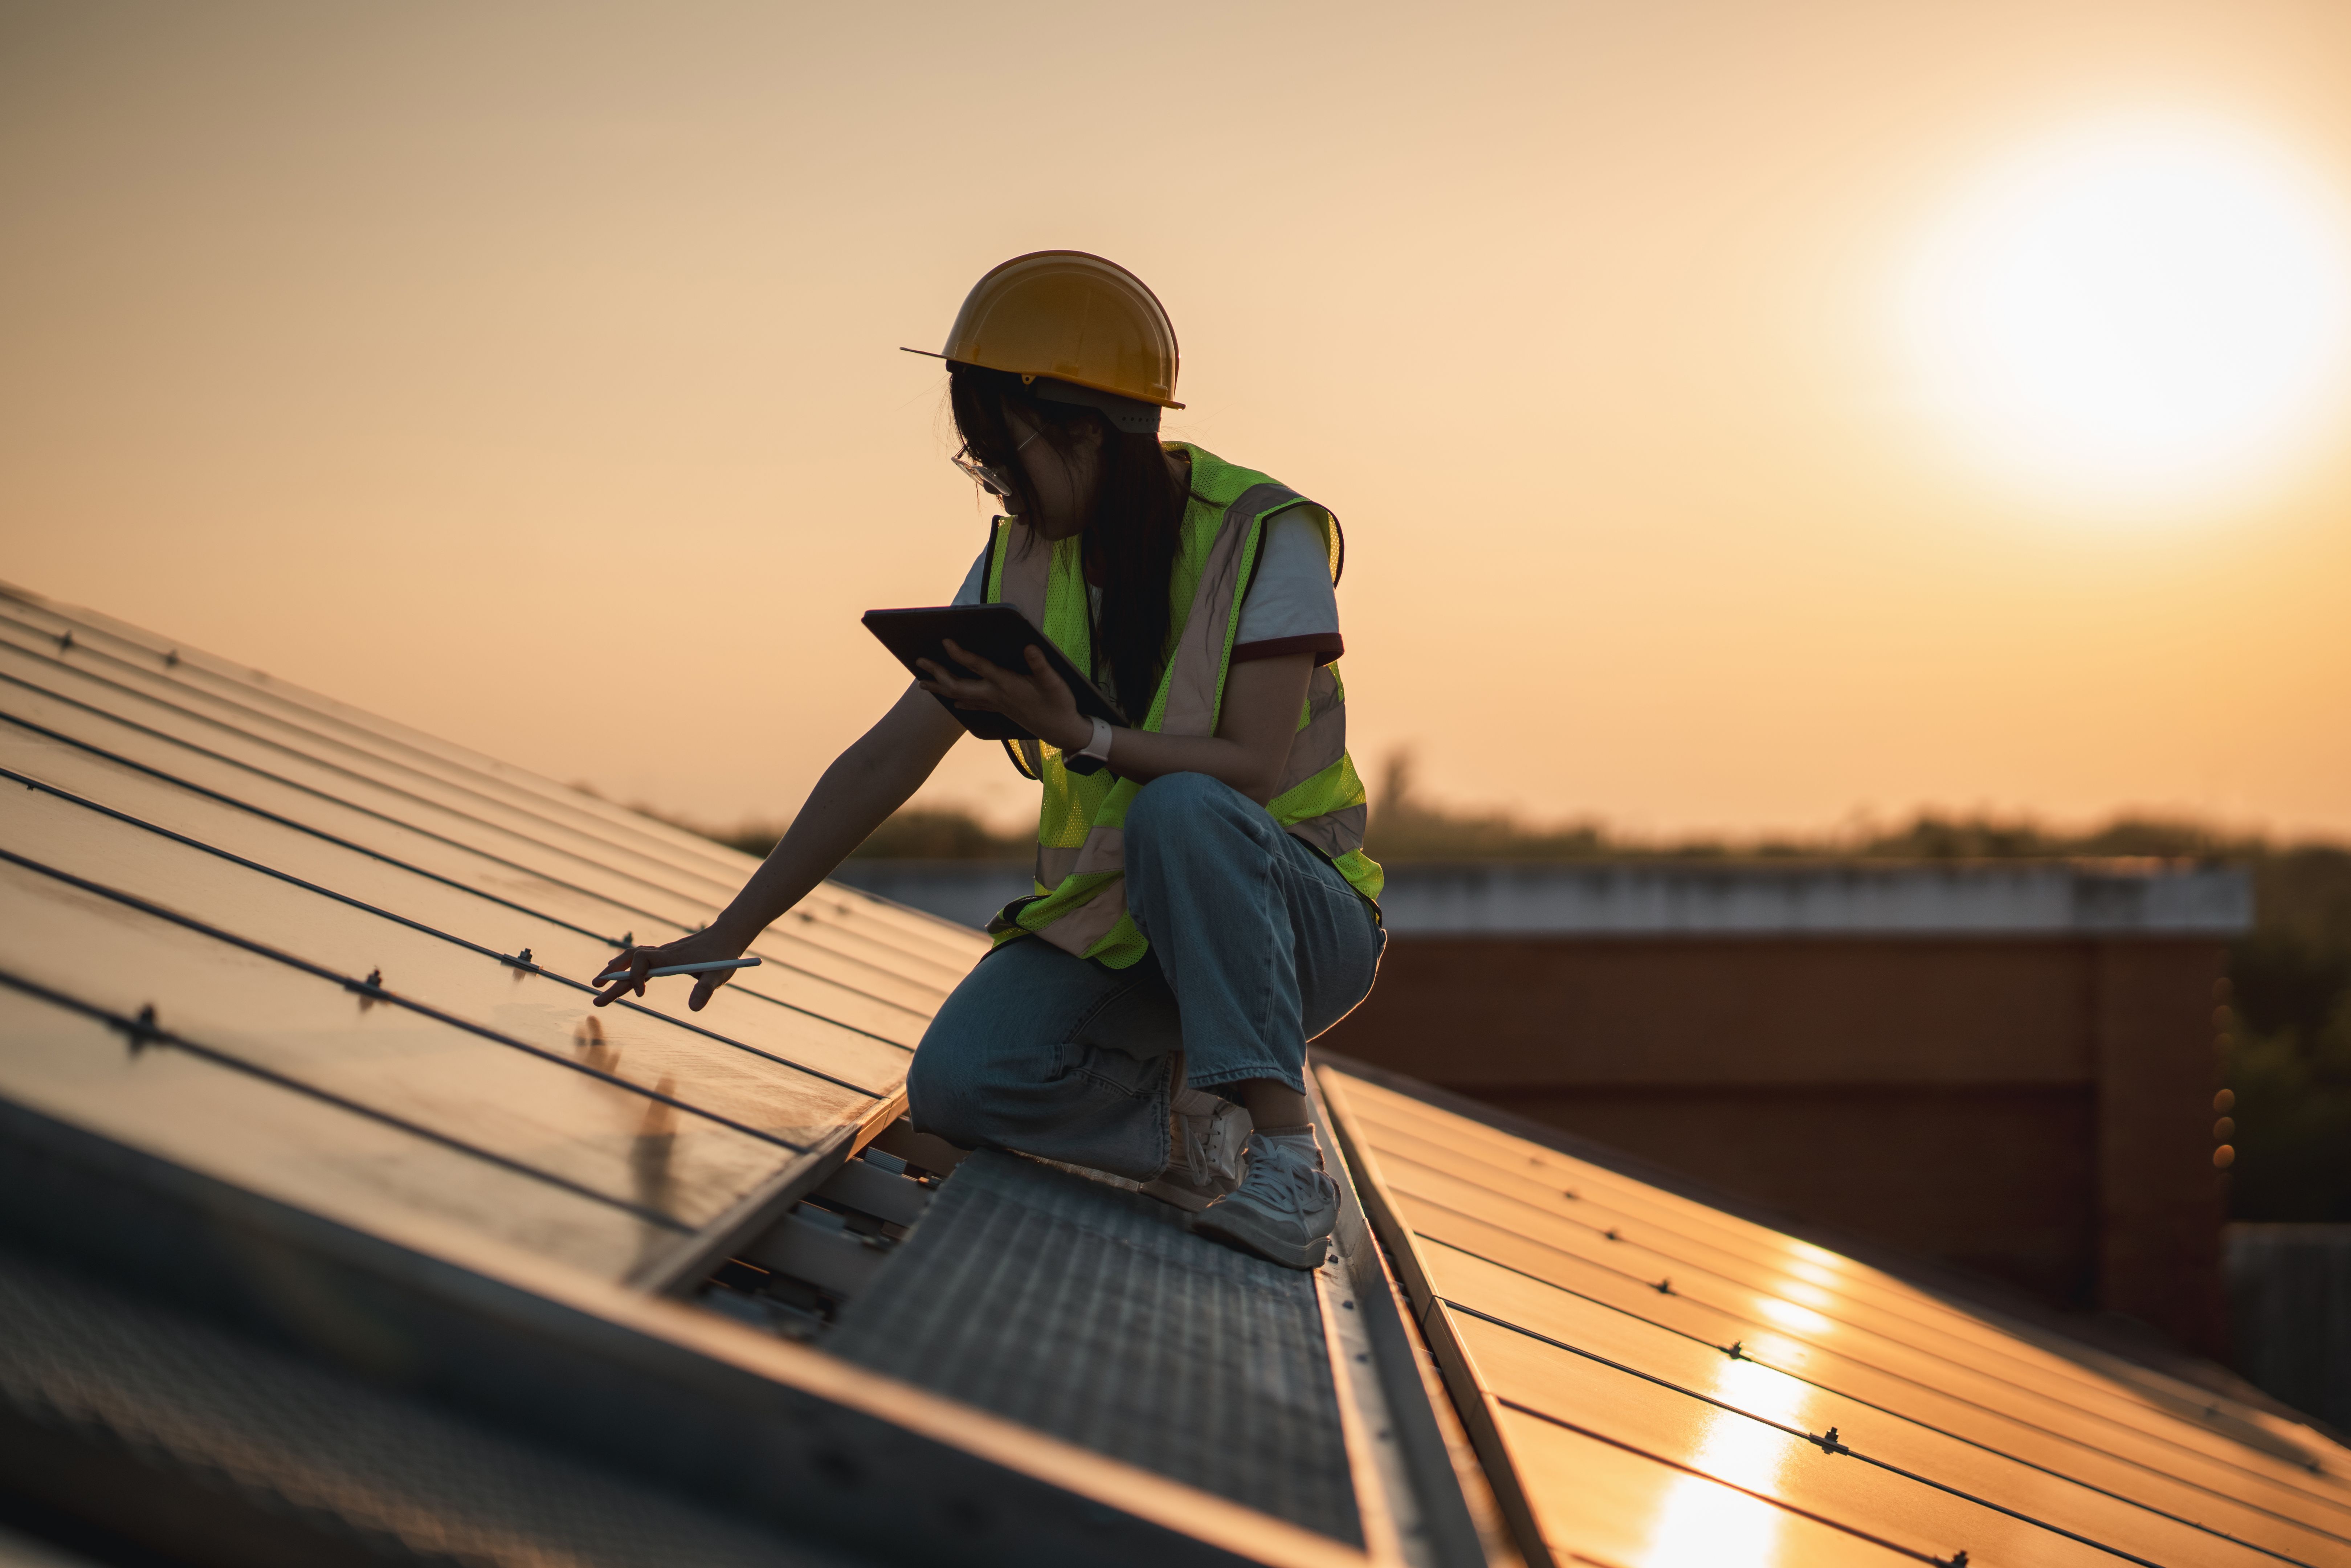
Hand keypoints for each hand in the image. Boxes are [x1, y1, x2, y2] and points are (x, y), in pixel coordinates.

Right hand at [590, 927, 746, 1011]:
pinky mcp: (665, 956)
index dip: (636, 976)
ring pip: (631, 957)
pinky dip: (627, 967)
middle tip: (595, 993)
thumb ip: (706, 990)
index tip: (641, 994)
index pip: (642, 960)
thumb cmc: (723, 956)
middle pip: (629, 960)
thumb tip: (693, 1009)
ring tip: (600, 983)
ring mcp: (662, 954)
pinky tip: (622, 975)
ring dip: (615, 969)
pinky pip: (639, 959)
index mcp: (671, 958)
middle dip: (612, 977)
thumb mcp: (719, 975)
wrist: (727, 935)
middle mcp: (662, 954)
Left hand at [915, 639, 1090, 751]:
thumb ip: (1041, 665)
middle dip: (938, 674)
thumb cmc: (1059, 704)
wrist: (1062, 731)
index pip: (979, 667)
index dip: (961, 655)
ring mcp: (996, 704)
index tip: (945, 642)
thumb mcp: (1055, 683)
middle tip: (919, 662)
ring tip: (922, 683)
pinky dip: (959, 701)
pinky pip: (973, 704)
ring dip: (941, 689)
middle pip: (959, 685)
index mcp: (1007, 684)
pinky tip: (952, 702)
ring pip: (961, 697)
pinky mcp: (1000, 709)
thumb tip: (1030, 647)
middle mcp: (996, 695)